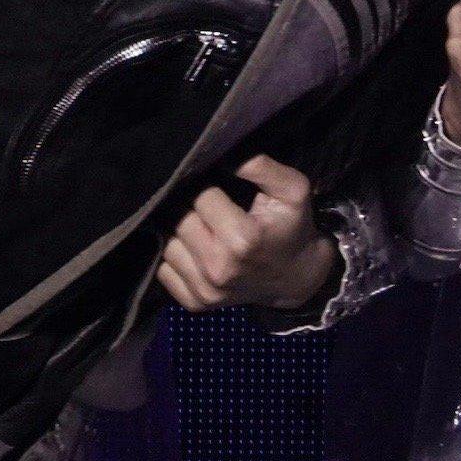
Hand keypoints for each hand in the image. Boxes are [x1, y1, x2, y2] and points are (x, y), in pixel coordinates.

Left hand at [157, 155, 338, 312]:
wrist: (296, 277)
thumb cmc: (292, 227)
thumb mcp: (292, 190)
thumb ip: (261, 166)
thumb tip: (224, 156)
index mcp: (242, 238)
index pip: (201, 195)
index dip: (210, 185)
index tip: (221, 188)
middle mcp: (218, 268)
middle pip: (180, 219)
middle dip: (193, 207)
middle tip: (211, 207)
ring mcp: (205, 290)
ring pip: (168, 243)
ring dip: (182, 232)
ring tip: (205, 228)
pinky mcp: (196, 304)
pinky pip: (165, 270)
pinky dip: (177, 257)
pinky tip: (198, 250)